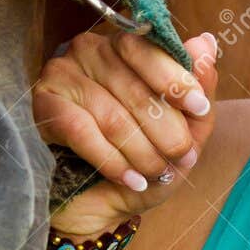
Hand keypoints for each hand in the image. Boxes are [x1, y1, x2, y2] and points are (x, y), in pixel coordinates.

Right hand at [34, 28, 219, 237]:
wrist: (98, 206)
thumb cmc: (141, 160)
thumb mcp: (183, 131)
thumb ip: (197, 89)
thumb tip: (207, 42)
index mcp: (123, 47)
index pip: (145, 47)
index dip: (174, 78)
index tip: (200, 108)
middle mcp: (88, 51)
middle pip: (132, 86)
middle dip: (164, 128)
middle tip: (180, 156)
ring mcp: (62, 75)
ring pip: (111, 114)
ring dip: (141, 151)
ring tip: (155, 173)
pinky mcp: (43, 105)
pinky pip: (80, 131)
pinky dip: (112, 160)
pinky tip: (131, 179)